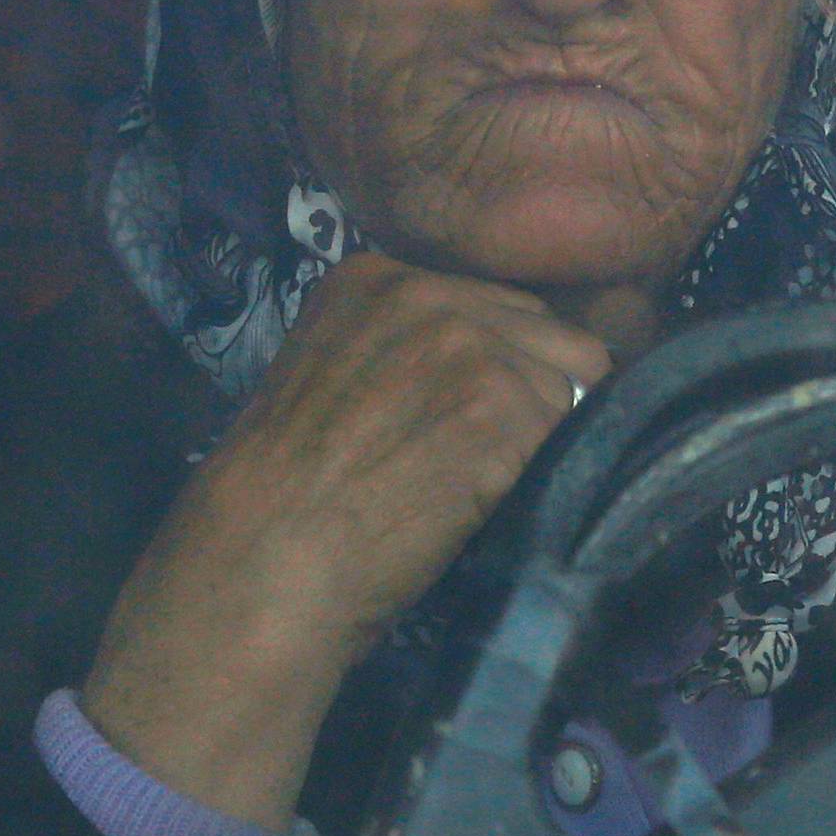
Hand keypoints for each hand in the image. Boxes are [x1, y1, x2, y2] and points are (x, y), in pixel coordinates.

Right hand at [80, 252, 610, 830]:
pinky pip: (571, 430)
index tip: (460, 416)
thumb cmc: (288, 491)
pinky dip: (543, 472)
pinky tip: (484, 500)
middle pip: (545, 333)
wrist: (264, 557)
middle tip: (477, 454)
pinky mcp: (501, 405)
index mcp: (374, 277)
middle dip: (530, 392)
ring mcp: (466, 345)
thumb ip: (404, 346)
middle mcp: (424, 292)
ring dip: (541, 436)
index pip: (494, 305)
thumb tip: (496, 358)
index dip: (498, 365)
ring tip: (477, 481)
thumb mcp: (331, 373)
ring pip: (569, 381)